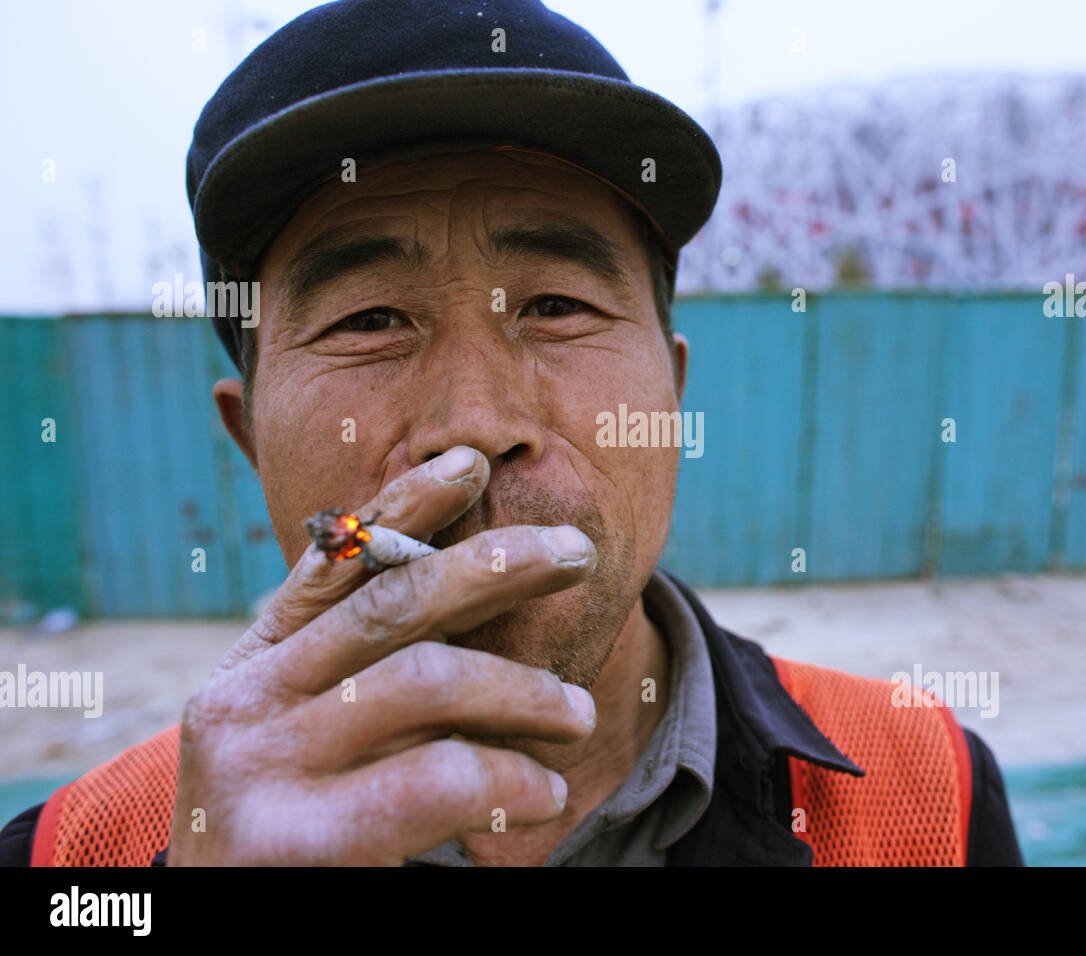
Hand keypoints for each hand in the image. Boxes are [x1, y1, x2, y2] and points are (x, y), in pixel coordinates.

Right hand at [165, 446, 598, 864]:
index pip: (334, 563)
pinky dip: (508, 776)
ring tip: (578, 714)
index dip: (405, 505)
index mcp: (254, 663)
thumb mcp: (314, 735)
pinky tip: (543, 792)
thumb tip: (473, 590)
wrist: (221, 930)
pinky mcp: (291, 840)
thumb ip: (367, 673)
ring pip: (424, 680)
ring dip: (523, 688)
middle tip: (577, 550)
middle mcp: (244, 699)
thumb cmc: (291, 829)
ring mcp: (259, 766)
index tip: (472, 461)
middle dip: (494, 565)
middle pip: (391, 604)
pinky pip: (434, 778)